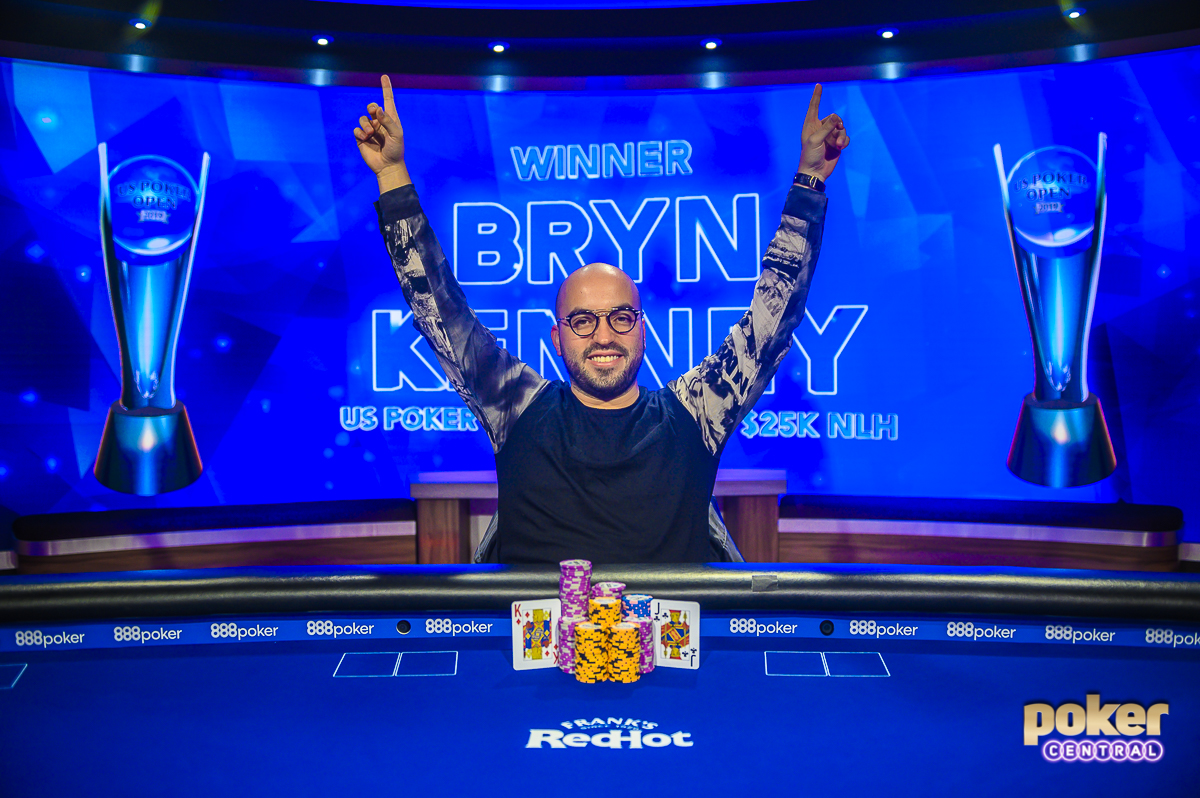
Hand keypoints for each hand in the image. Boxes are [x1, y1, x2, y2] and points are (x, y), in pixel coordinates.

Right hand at [354, 75, 411, 193]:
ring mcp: (370, 130)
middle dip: (371, 107)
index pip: (388, 100)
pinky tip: (366, 139)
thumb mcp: (396, 134)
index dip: (386, 88)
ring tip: (370, 134)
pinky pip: (356, 129)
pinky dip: (360, 132)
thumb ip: (388, 120)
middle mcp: (380, 122)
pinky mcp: (362, 138)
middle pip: (372, 106)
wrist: (388, 166)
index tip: (384, 76)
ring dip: (365, 124)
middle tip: (374, 112)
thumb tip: (378, 109)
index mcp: (391, 119)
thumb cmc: (396, 150)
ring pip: (363, 118)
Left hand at [797, 84, 848, 181]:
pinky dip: (844, 141)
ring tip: (838, 145)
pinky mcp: (836, 144)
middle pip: (833, 117)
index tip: (818, 85)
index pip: (814, 107)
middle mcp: (820, 129)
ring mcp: (829, 136)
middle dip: (837, 122)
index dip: (816, 96)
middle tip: (838, 128)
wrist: (815, 172)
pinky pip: (845, 137)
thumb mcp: (816, 140)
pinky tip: (841, 147)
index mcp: (810, 125)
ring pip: (841, 128)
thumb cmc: (810, 156)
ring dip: (841, 135)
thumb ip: (826, 127)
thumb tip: (836, 117)